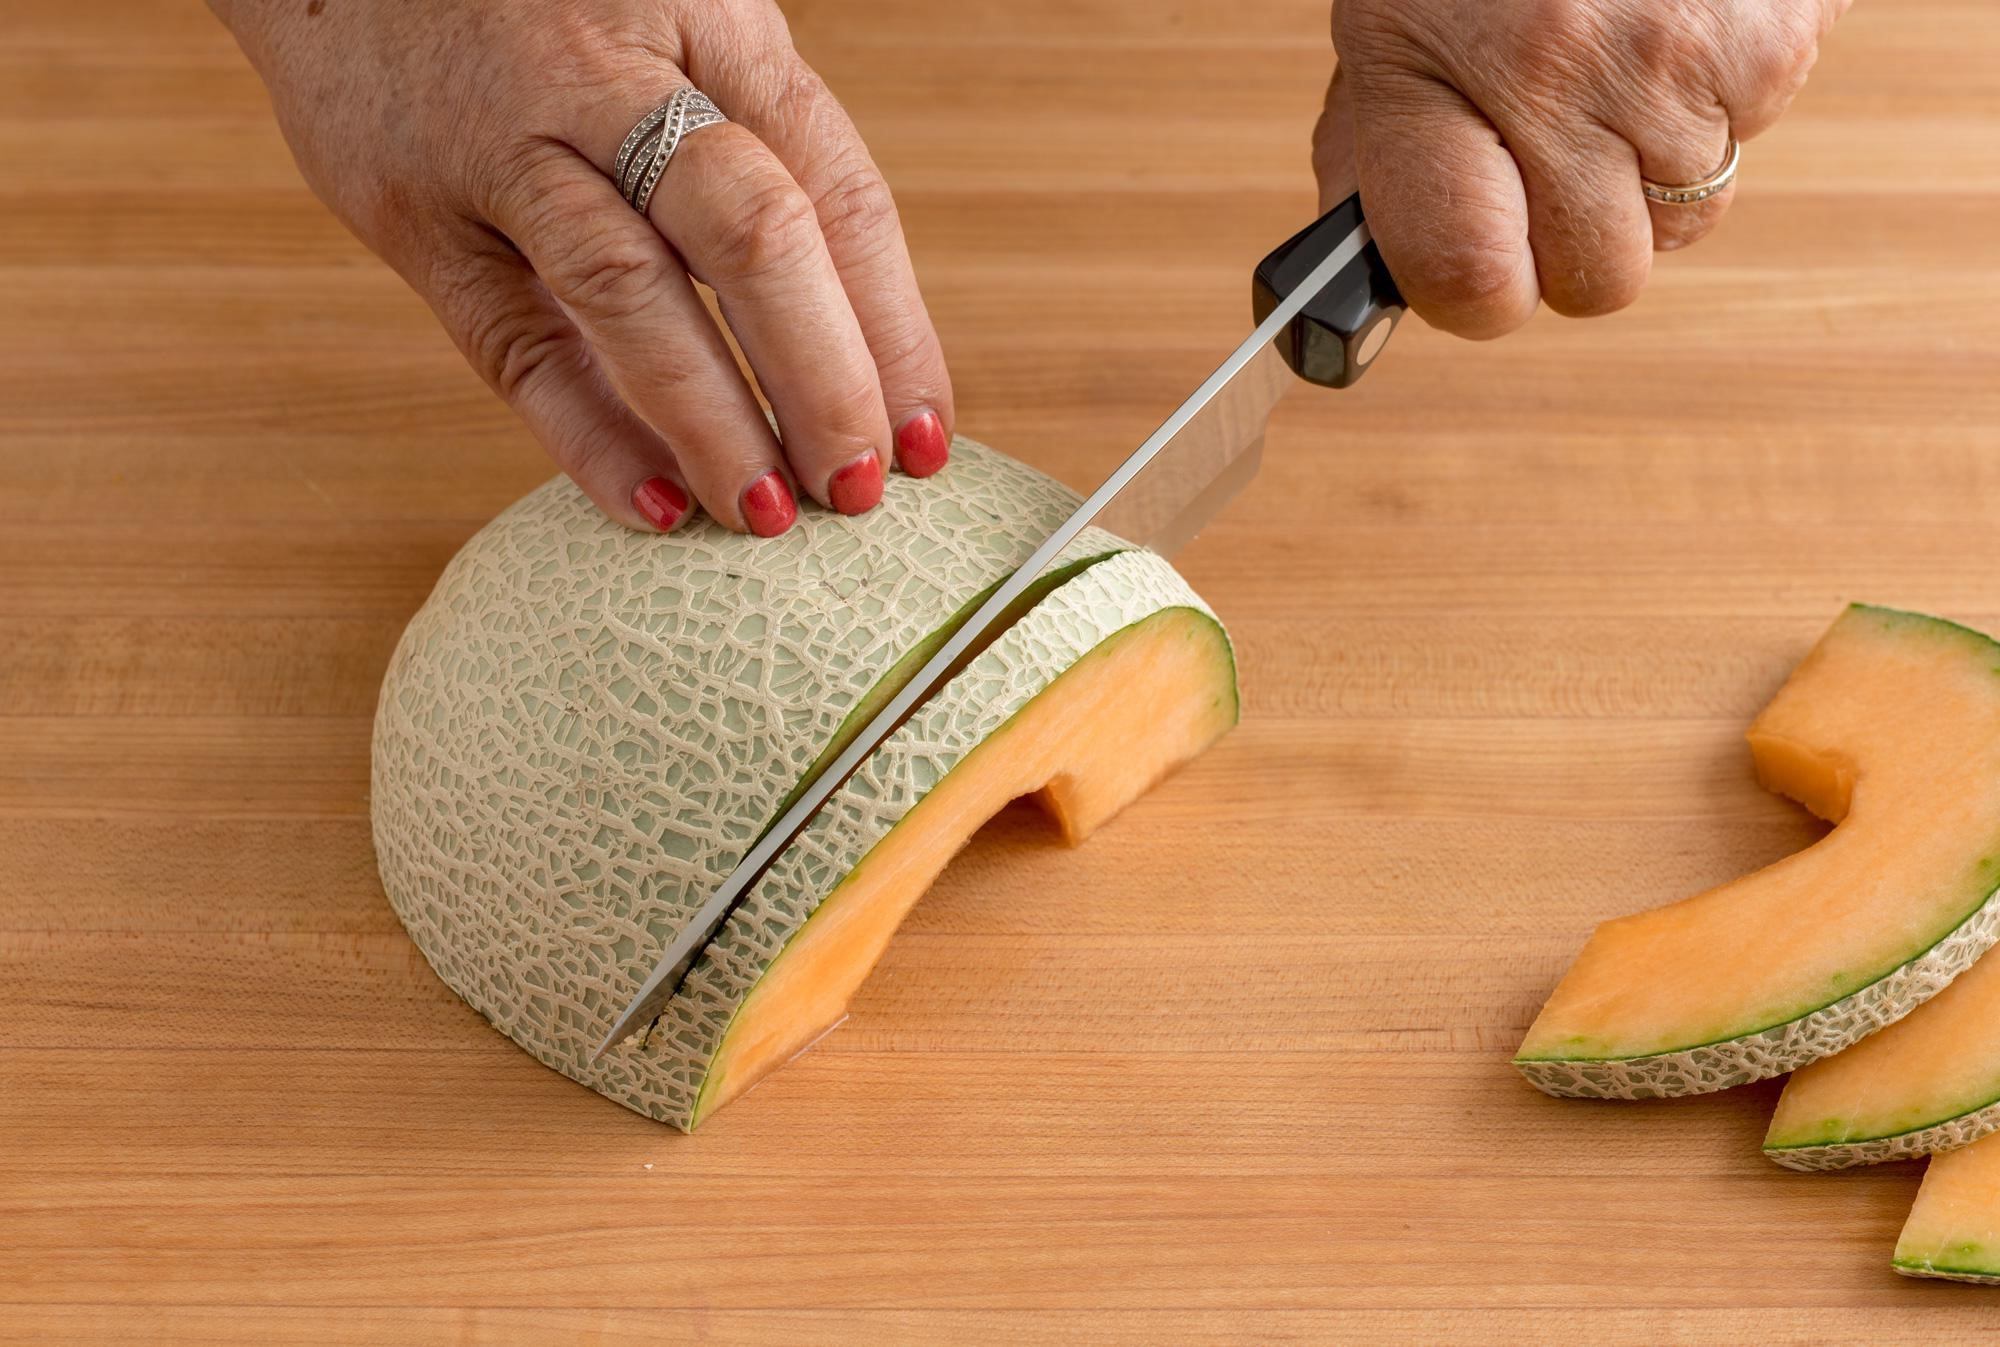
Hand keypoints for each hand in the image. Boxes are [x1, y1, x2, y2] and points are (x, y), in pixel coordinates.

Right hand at [211, 0, 955, 534]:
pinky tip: (654, 507)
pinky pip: (513, 341)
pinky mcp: (414, 210)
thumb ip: (752, 154)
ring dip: (713, 418)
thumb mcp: (676, 29)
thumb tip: (853, 347)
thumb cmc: (547, 9)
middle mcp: (613, 73)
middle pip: (750, 233)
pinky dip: (587, 434)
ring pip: (630, 290)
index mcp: (710, 21)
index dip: (892, 325)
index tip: (928, 436)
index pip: (834, 188)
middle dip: (821, 377)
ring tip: (769, 514)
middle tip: (859, 487)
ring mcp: (504, 140)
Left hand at [1313, 0, 1848, 337]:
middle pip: (1598, 280)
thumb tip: (1369, 285)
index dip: (1479, 298)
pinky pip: (1752, 137)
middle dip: (1576, 243)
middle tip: (1551, 157)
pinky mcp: (1773, 38)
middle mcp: (1558, 71)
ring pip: (1686, 218)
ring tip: (1609, 67)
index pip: (1471, 279)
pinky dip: (1715, 100)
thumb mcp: (1383, 29)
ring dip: (1650, 168)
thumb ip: (1372, 160)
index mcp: (1432, 72)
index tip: (1478, 274)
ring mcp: (1674, 57)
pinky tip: (1667, 28)